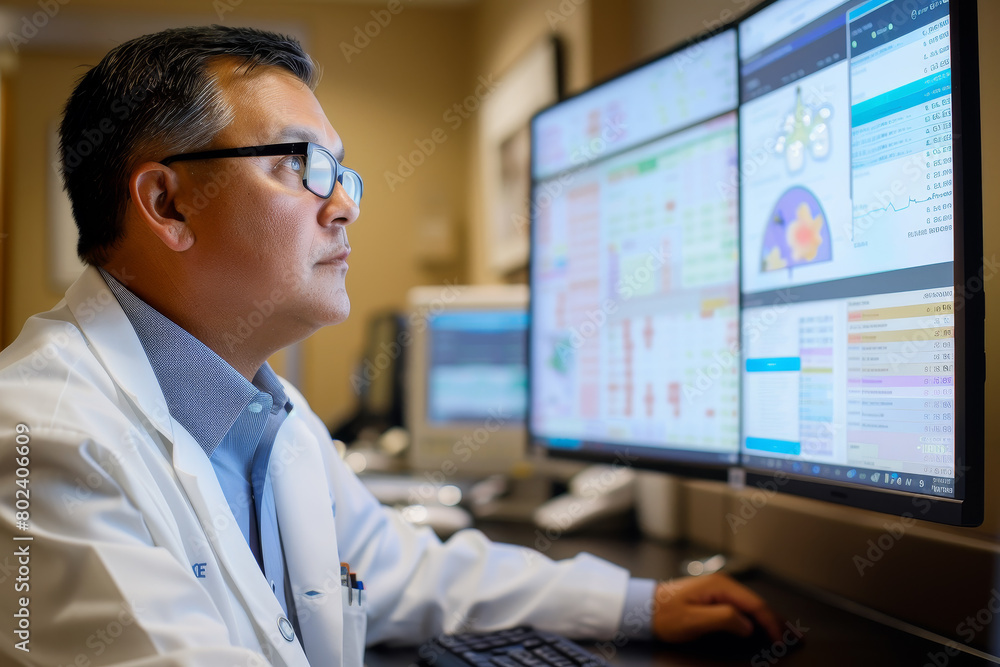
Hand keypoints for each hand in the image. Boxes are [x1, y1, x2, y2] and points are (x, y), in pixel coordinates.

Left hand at [650, 572, 782, 642]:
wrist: (643, 608)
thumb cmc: (664, 615)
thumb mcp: (693, 620)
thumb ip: (723, 619)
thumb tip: (747, 624)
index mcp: (719, 586)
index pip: (755, 605)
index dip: (772, 623)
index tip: (782, 640)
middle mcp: (721, 584)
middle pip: (757, 603)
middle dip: (778, 621)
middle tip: (796, 637)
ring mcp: (718, 589)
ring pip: (751, 605)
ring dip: (769, 619)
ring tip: (786, 633)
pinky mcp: (713, 597)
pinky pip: (741, 606)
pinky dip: (756, 617)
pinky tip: (762, 625)